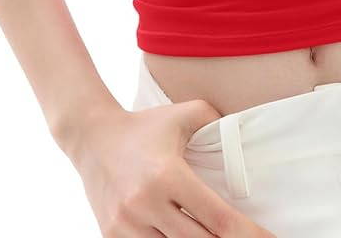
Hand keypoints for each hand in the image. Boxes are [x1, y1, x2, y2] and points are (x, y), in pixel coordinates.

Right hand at [71, 99, 276, 236]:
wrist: (92, 137)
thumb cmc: (144, 126)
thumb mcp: (184, 114)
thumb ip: (217, 121)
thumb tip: (245, 134)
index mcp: (168, 175)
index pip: (218, 218)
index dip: (248, 234)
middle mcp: (146, 205)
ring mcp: (126, 226)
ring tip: (215, 236)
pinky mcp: (111, 237)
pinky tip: (184, 236)